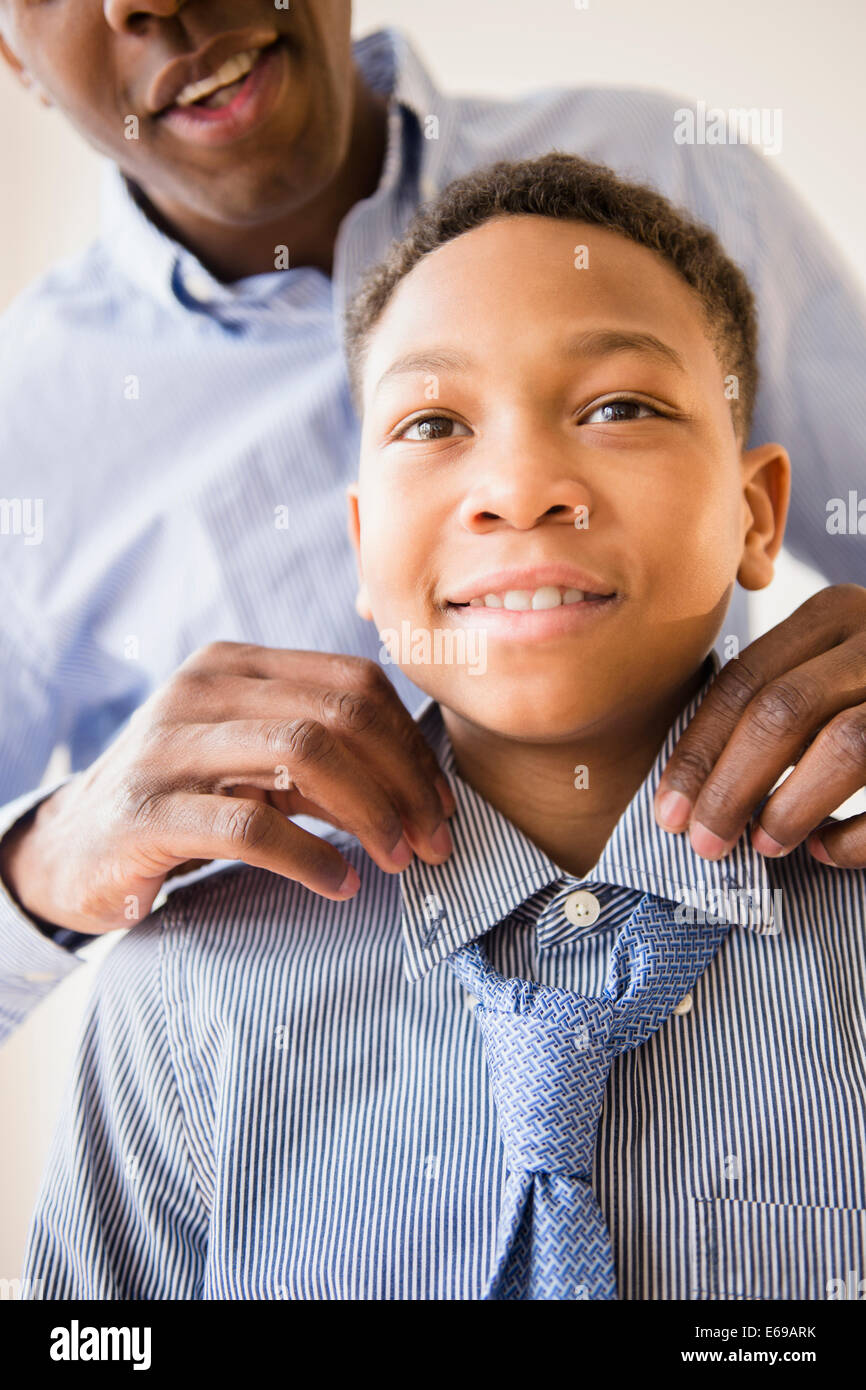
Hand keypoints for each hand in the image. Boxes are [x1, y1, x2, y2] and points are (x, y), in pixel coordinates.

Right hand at [0, 643, 455, 933]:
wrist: (75, 846)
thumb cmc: (184, 800)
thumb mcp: (252, 761)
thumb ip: (323, 757)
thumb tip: (421, 790)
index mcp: (235, 665)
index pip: (353, 685)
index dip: (412, 745)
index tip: (441, 805)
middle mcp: (199, 690)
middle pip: (340, 716)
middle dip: (404, 783)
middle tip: (435, 843)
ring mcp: (168, 746)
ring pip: (304, 754)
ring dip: (371, 813)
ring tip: (398, 860)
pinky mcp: (147, 811)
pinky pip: (252, 827)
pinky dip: (312, 857)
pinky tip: (340, 884)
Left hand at [654, 584, 865, 867]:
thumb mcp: (829, 672)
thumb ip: (776, 707)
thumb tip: (695, 792)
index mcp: (835, 614)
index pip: (744, 681)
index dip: (697, 752)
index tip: (668, 812)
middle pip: (784, 711)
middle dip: (730, 785)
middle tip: (703, 842)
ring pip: (848, 744)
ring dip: (792, 805)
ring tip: (762, 845)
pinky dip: (858, 833)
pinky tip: (827, 850)